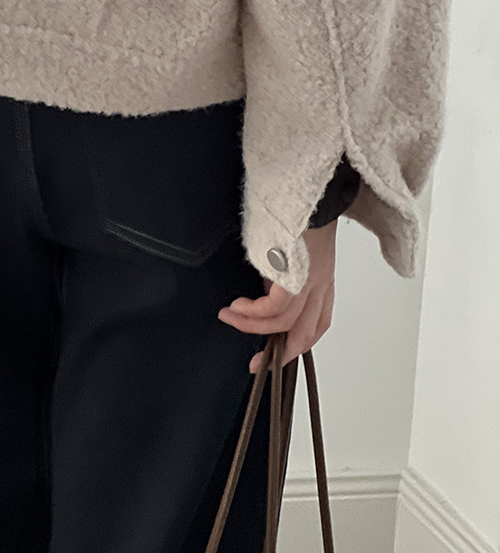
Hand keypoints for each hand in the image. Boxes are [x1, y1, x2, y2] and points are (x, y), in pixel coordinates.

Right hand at [217, 219, 337, 373]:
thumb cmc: (300, 208)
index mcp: (322, 278)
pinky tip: (238, 307)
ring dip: (253, 326)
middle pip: (305, 333)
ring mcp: (312, 280)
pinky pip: (274, 308)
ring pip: (286, 323)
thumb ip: (284, 269)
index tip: (276, 355)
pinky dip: (253, 313)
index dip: (297, 343)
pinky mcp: (298, 274)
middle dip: (278, 353)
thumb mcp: (294, 245)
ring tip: (230, 316)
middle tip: (255, 364)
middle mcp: (320, 283)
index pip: (317, 322)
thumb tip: (265, 286)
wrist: (311, 189)